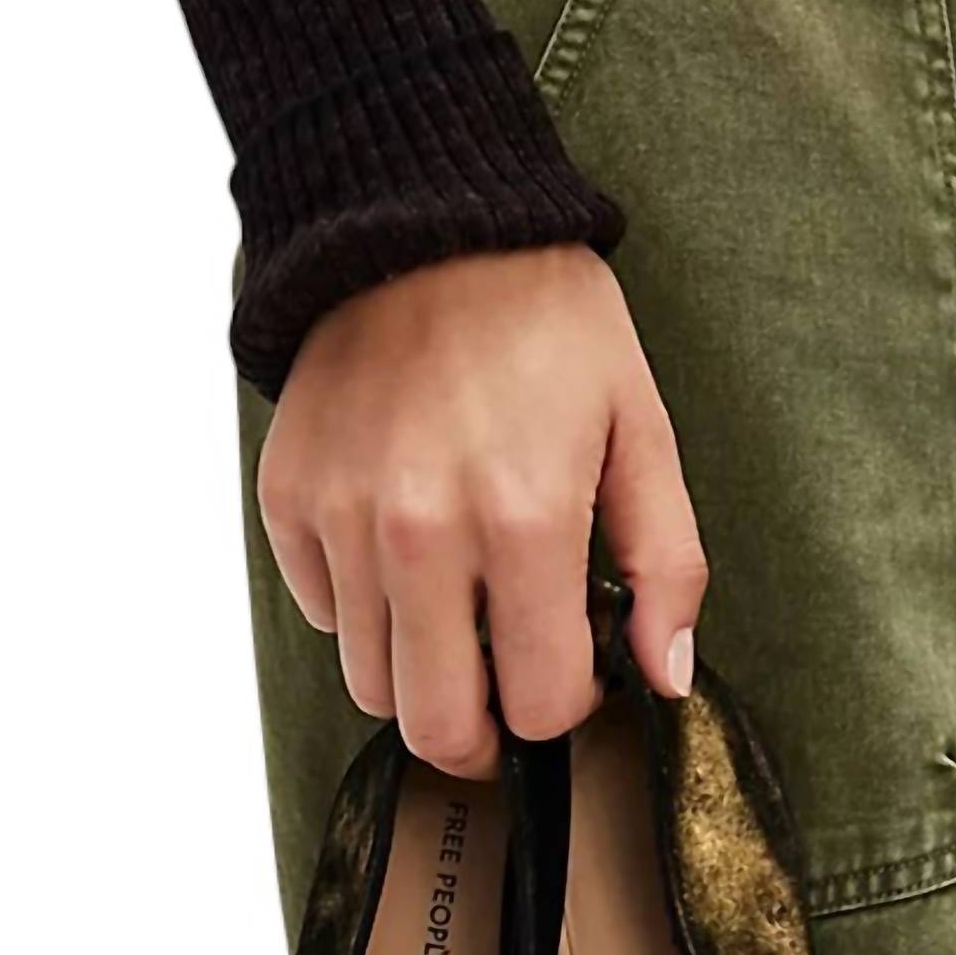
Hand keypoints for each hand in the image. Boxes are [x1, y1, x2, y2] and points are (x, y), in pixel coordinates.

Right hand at [256, 244, 707, 777]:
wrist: (421, 218)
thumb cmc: (543, 321)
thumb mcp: (640, 429)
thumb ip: (666, 565)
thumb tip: (666, 675)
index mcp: (524, 522)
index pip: (539, 704)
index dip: (567, 708)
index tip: (574, 674)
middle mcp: (422, 535)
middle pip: (437, 727)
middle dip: (483, 736)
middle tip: (506, 702)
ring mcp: (344, 522)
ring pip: (371, 684)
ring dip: (421, 676)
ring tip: (458, 619)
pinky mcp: (289, 502)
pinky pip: (323, 614)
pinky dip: (364, 611)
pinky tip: (404, 556)